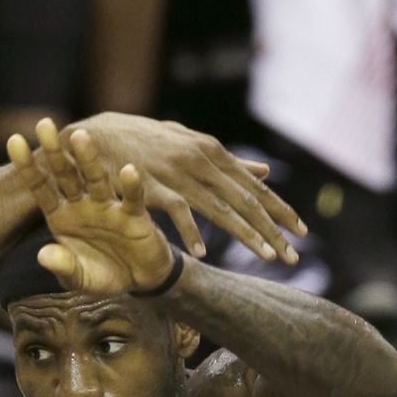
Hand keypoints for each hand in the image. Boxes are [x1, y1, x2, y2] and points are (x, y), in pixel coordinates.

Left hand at [9, 129, 174, 295]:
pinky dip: (131, 185)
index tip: (14, 140)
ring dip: (89, 158)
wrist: (137, 281)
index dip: (27, 167)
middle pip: (65, 174)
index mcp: (61, 216)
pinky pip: (131, 198)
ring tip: (81, 136)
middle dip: (54, 151)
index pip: (40, 188)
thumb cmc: (102, 275)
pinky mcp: (134, 215)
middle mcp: (82, 205)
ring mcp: (107, 207)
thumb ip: (62, 267)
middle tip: (44, 123)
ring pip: (96, 178)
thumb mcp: (78, 278)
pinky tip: (128, 170)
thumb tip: (43, 255)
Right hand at [45, 115, 303, 263]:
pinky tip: (203, 253)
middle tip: (294, 257)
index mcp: (212, 152)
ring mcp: (178, 173)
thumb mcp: (188, 145)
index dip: (280, 210)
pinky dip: (189, 232)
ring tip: (267, 256)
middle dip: (274, 229)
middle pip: (246, 200)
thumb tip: (265, 170)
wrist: (94, 138)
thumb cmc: (141, 143)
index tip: (302, 232)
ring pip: (221, 208)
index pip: (255, 187)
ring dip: (247, 235)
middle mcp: (201, 160)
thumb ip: (228, 162)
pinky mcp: (152, 187)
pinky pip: (177, 212)